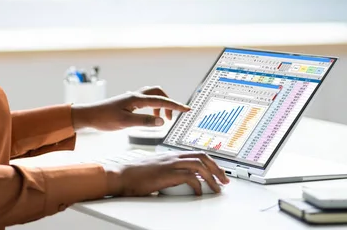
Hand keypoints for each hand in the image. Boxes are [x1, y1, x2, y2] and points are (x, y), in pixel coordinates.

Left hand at [71, 86, 189, 130]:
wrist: (89, 115)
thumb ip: (144, 122)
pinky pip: (146, 101)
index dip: (176, 106)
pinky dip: (152, 108)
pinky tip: (149, 118)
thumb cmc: (104, 119)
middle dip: (169, 103)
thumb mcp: (125, 123)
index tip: (188, 110)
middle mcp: (135, 96)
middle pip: (158, 93)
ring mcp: (131, 98)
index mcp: (136, 99)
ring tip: (161, 120)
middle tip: (172, 118)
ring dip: (160, 106)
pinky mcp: (128, 102)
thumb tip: (162, 122)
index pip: (161, 101)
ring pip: (152, 96)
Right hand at [104, 151, 229, 196]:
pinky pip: (188, 177)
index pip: (197, 154)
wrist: (121, 175)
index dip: (211, 162)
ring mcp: (170, 164)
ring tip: (217, 187)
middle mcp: (172, 157)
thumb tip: (182, 182)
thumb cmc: (134, 175)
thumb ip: (169, 172)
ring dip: (212, 176)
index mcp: (171, 155)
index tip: (218, 172)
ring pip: (199, 165)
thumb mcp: (156, 170)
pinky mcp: (166, 173)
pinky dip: (197, 184)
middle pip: (202, 157)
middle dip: (217, 168)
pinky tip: (198, 192)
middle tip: (225, 180)